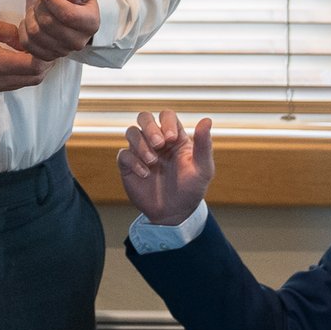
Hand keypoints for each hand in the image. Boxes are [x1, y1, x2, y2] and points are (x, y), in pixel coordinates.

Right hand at [0, 16, 49, 95]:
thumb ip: (7, 31)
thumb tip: (26, 39)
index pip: (35, 67)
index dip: (46, 56)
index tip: (45, 42)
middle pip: (34, 79)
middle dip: (44, 64)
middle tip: (42, 46)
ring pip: (24, 84)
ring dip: (32, 71)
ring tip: (29, 52)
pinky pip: (11, 85)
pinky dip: (19, 75)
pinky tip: (13, 60)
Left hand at [17, 0, 98, 59]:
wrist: (77, 16)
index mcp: (91, 23)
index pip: (66, 14)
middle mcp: (79, 41)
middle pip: (48, 23)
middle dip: (39, 6)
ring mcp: (64, 51)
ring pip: (36, 33)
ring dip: (30, 16)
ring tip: (37, 9)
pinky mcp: (49, 56)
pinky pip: (28, 44)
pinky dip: (24, 30)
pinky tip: (31, 20)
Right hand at [117, 109, 213, 227]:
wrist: (175, 213)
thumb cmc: (192, 189)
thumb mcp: (203, 168)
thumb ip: (204, 144)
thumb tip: (207, 119)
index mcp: (174, 137)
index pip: (166, 115)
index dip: (166, 122)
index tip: (171, 139)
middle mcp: (156, 141)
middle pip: (144, 117)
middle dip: (150, 127)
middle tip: (159, 144)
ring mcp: (141, 152)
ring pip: (131, 132)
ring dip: (141, 144)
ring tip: (152, 161)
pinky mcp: (129, 165)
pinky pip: (123, 154)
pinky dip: (133, 161)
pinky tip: (145, 174)